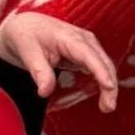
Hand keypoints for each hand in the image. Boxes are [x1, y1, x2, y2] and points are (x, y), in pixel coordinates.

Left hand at [0, 11, 117, 111]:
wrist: (24, 25)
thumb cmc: (26, 35)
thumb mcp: (28, 53)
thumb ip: (39, 72)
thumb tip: (45, 92)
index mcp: (71, 38)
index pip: (91, 57)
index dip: (102, 73)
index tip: (109, 87)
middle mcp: (85, 41)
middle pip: (104, 64)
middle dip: (110, 86)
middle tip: (107, 108)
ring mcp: (88, 47)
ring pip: (104, 67)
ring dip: (107, 86)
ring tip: (104, 106)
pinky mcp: (86, 54)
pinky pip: (98, 69)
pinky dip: (100, 83)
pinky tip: (98, 96)